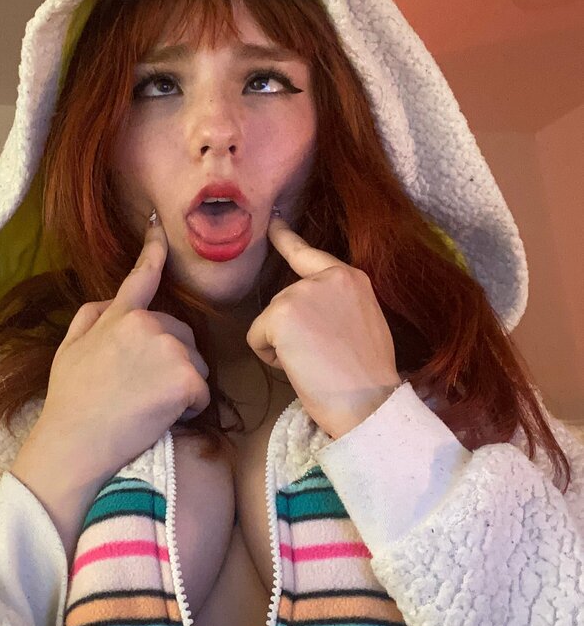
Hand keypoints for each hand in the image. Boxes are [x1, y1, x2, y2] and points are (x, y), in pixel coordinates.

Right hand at [26, 212, 210, 488]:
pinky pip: (203, 392)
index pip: (141, 277)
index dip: (152, 251)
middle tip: (142, 390)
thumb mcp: (68, 350)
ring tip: (148, 405)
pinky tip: (163, 418)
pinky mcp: (186, 378)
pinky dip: (190, 408)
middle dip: (173, 359)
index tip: (157, 228)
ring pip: (196, 364)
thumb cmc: (69, 401)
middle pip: (182, 335)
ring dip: (182, 385)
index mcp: (119, 315)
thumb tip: (113, 302)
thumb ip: (91, 318)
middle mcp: (148, 324)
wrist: (74, 443)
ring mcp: (170, 349)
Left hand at [245, 213, 401, 439]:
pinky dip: (269, 358)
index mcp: (351, 277)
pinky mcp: (281, 313)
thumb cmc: (367, 376)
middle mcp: (327, 277)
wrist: (368, 402)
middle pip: (284, 300)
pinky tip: (299, 366)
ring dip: (282, 346)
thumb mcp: (363, 322)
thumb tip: (312, 313)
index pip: (309, 253)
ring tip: (316, 363)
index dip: (286, 238)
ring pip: (269, 321)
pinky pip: (256, 338)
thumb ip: (337, 304)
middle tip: (325, 357)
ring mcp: (302, 292)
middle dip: (292, 330)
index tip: (272, 223)